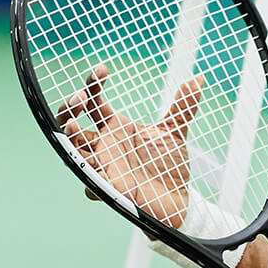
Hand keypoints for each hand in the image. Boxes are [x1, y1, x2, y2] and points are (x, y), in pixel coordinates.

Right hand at [56, 63, 202, 227]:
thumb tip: (198, 80)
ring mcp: (103, 166)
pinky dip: (89, 175)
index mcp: (115, 128)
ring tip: (73, 125)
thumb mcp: (175, 131)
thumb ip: (183, 106)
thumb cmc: (168, 165)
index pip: (94, 101)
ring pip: (72, 151)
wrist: (177, 198)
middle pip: (72, 123)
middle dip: (69, 108)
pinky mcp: (108, 189)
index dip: (92, 84)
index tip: (102, 69)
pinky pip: (90, 185)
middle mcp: (104, 145)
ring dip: (69, 137)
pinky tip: (96, 168)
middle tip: (80, 99)